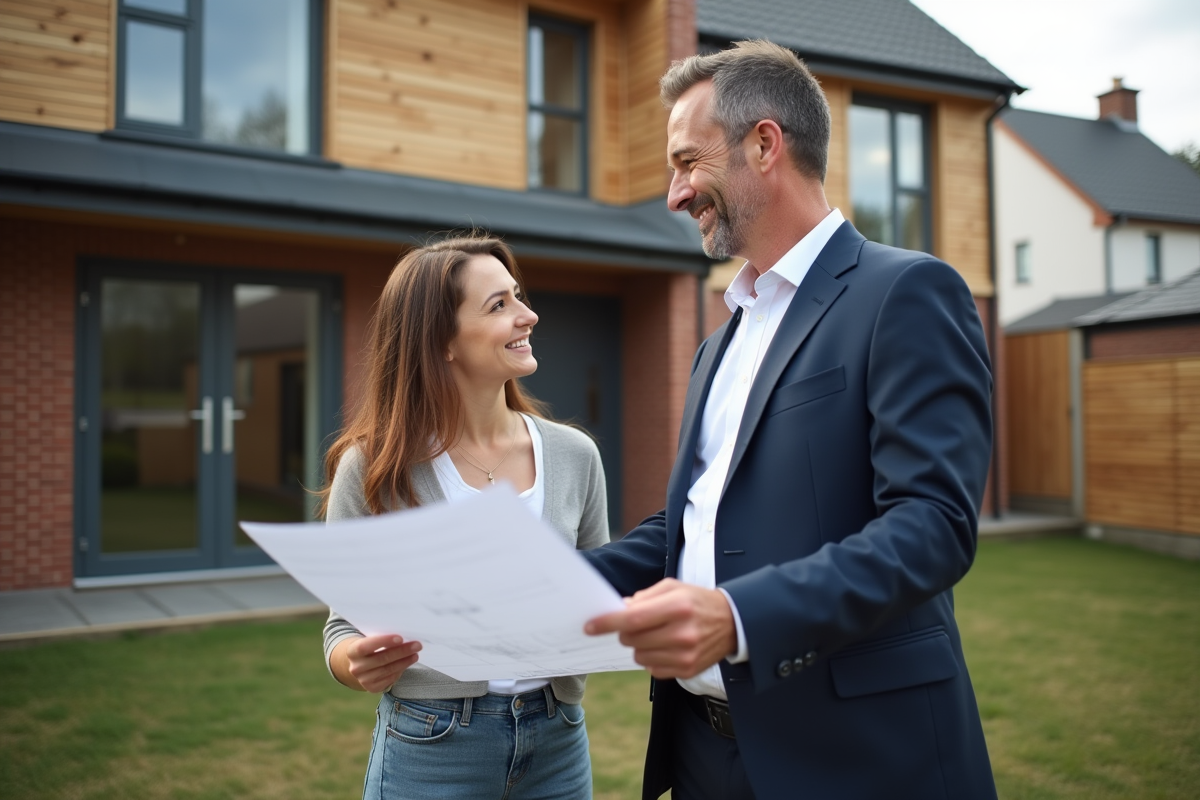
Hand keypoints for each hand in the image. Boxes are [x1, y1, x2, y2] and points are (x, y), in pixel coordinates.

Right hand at [334, 634, 421, 692]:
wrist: (361, 664)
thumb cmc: (370, 647)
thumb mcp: (370, 640)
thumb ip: (382, 639)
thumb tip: (404, 636)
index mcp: (352, 651)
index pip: (366, 646)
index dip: (383, 641)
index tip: (400, 638)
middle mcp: (356, 667)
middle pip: (381, 659)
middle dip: (401, 651)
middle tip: (417, 645)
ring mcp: (363, 679)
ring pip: (387, 670)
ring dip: (404, 662)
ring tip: (415, 654)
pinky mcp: (372, 688)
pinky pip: (389, 679)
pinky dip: (400, 670)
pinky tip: (407, 663)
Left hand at [584, 578, 736, 678]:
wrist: (733, 623)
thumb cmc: (697, 601)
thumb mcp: (674, 588)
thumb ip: (644, 597)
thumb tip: (619, 610)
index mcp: (678, 607)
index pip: (633, 619)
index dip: (607, 623)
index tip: (590, 626)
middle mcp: (682, 633)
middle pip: (633, 640)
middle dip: (625, 632)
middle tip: (637, 624)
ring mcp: (685, 655)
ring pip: (639, 656)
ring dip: (639, 646)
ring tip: (657, 634)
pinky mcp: (687, 670)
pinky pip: (652, 669)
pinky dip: (652, 658)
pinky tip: (667, 646)